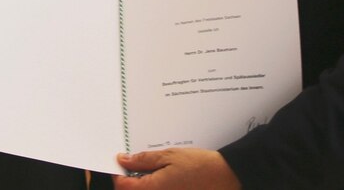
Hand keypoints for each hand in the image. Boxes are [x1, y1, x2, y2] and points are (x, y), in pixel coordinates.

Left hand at [113, 148, 241, 189]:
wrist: (224, 177)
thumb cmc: (199, 166)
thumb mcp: (168, 155)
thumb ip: (144, 159)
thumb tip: (124, 160)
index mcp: (152, 189)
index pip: (123, 185)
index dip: (118, 174)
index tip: (121, 163)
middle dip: (131, 180)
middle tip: (137, 165)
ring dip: (143, 184)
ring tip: (154, 171)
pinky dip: (155, 187)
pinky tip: (163, 178)